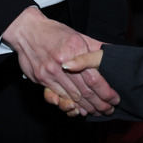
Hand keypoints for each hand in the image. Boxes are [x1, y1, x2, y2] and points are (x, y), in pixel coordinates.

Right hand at [3, 7, 117, 115]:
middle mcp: (63, 61)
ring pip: (72, 95)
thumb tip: (111, 50)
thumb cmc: (54, 32)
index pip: (94, 77)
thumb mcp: (77, 35)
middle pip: (84, 90)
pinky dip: (70, 104)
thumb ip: (94, 46)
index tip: (114, 98)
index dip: (105, 91)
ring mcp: (50, 71)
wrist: (28, 30)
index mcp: (75, 48)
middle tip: (109, 110)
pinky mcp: (41, 77)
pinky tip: (79, 109)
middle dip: (99, 103)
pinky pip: (58, 95)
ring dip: (86, 107)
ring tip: (97, 112)